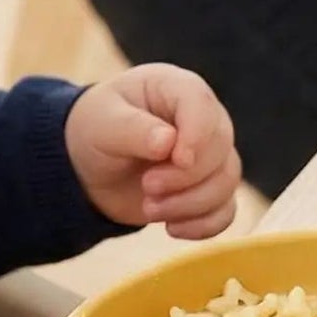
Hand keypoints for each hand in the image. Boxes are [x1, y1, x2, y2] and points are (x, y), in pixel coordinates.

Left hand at [65, 65, 243, 239]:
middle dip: (186, 177)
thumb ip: (133, 129)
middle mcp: (201, 119)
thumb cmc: (96, 128)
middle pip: (220, 147)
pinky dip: (203, 225)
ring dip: (190, 204)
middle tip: (147, 187)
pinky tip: (171, 228)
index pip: (202, 104)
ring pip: (227, 182)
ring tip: (149, 209)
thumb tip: (168, 142)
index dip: (197, 135)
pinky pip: (225, 210)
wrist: (89, 165)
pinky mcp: (207, 189)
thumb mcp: (103, 123)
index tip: (178, 159)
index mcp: (176, 88)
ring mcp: (209, 155)